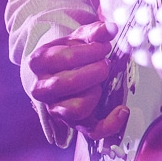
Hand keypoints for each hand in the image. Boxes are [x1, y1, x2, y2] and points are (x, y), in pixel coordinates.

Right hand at [29, 20, 128, 141]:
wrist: (60, 69)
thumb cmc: (69, 51)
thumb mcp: (79, 36)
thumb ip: (95, 31)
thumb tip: (111, 28)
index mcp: (39, 62)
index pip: (64, 58)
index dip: (89, 52)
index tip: (103, 47)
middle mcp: (41, 88)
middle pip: (68, 84)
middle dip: (94, 71)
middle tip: (105, 63)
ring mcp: (55, 108)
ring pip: (76, 109)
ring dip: (96, 92)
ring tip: (102, 81)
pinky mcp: (72, 124)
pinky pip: (91, 132)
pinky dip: (110, 124)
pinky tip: (122, 109)